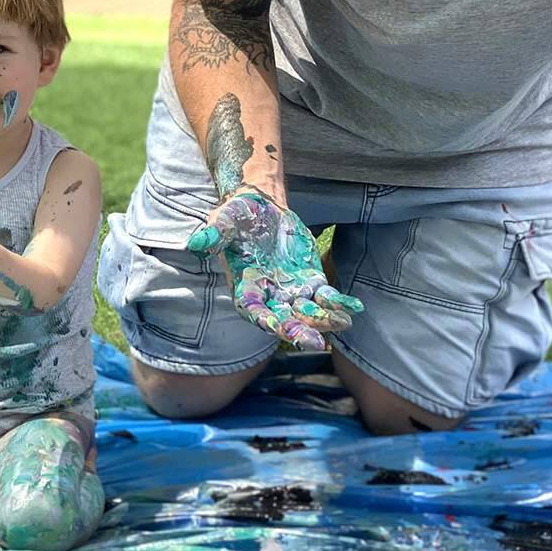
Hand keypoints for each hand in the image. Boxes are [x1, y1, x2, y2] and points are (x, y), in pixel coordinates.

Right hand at [187, 189, 363, 350]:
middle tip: (315, 342)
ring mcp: (291, 291)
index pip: (254, 311)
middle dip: (299, 331)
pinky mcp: (310, 281)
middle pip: (284, 319)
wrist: (262, 207)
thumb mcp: (225, 219)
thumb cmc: (239, 215)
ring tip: (342, 323)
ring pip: (308, 312)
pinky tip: (354, 308)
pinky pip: (326, 296)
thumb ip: (215, 233)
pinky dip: (339, 303)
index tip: (277, 327)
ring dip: (324, 320)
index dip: (265, 320)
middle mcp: (269, 296)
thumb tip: (197, 243)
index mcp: (246, 288)